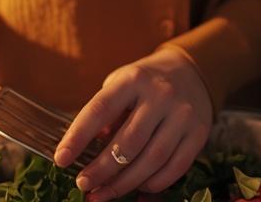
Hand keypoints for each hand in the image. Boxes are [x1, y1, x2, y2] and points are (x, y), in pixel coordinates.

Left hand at [53, 46, 213, 201]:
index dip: (78, 136)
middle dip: (102, 170)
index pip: (100, 109)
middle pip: (128, 142)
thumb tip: (89, 151)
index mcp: (133, 80)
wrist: (192, 71)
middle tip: (83, 184)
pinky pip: (175, 167)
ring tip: (102, 195)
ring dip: (124, 184)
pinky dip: (153, 184)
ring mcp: (183, 114)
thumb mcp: (121, 84)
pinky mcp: (199, 133)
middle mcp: (161, 94)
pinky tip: (137, 189)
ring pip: (152, 159)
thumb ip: (105, 114)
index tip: (60, 159)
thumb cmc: (145, 83)